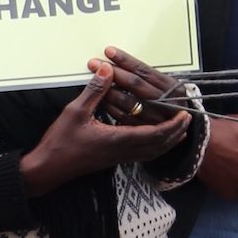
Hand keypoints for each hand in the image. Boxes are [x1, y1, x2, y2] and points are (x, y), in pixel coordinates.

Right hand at [21, 63, 193, 195]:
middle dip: (177, 132)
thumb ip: (95, 91)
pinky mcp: (114, 160)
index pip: (155, 133)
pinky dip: (156, 147)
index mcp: (119, 139)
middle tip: (188, 118)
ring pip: (153, 152)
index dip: (173, 125)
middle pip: (160, 145)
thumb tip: (108, 70)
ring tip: (178, 128)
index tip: (185, 114)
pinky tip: (155, 139)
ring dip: (168, 140)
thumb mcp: (75, 111)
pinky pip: (143, 155)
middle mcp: (124, 151)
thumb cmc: (60, 141)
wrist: (49, 168)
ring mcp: (120, 157)